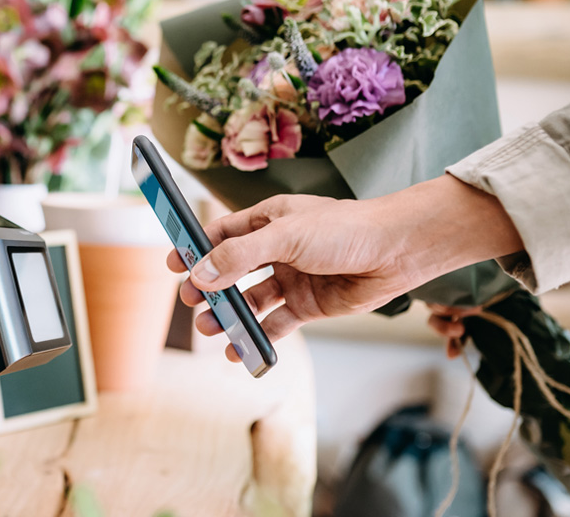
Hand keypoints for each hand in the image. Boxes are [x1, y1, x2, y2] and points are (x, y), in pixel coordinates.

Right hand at [171, 175, 522, 361]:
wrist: (397, 252)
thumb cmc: (346, 229)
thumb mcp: (285, 236)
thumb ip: (239, 255)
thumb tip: (200, 273)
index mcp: (268, 221)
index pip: (221, 233)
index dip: (195, 248)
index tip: (172, 264)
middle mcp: (277, 249)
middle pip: (230, 270)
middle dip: (208, 287)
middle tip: (190, 301)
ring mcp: (291, 278)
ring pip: (248, 300)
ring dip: (228, 315)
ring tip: (210, 328)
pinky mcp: (307, 305)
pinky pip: (274, 324)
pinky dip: (256, 337)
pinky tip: (239, 349)